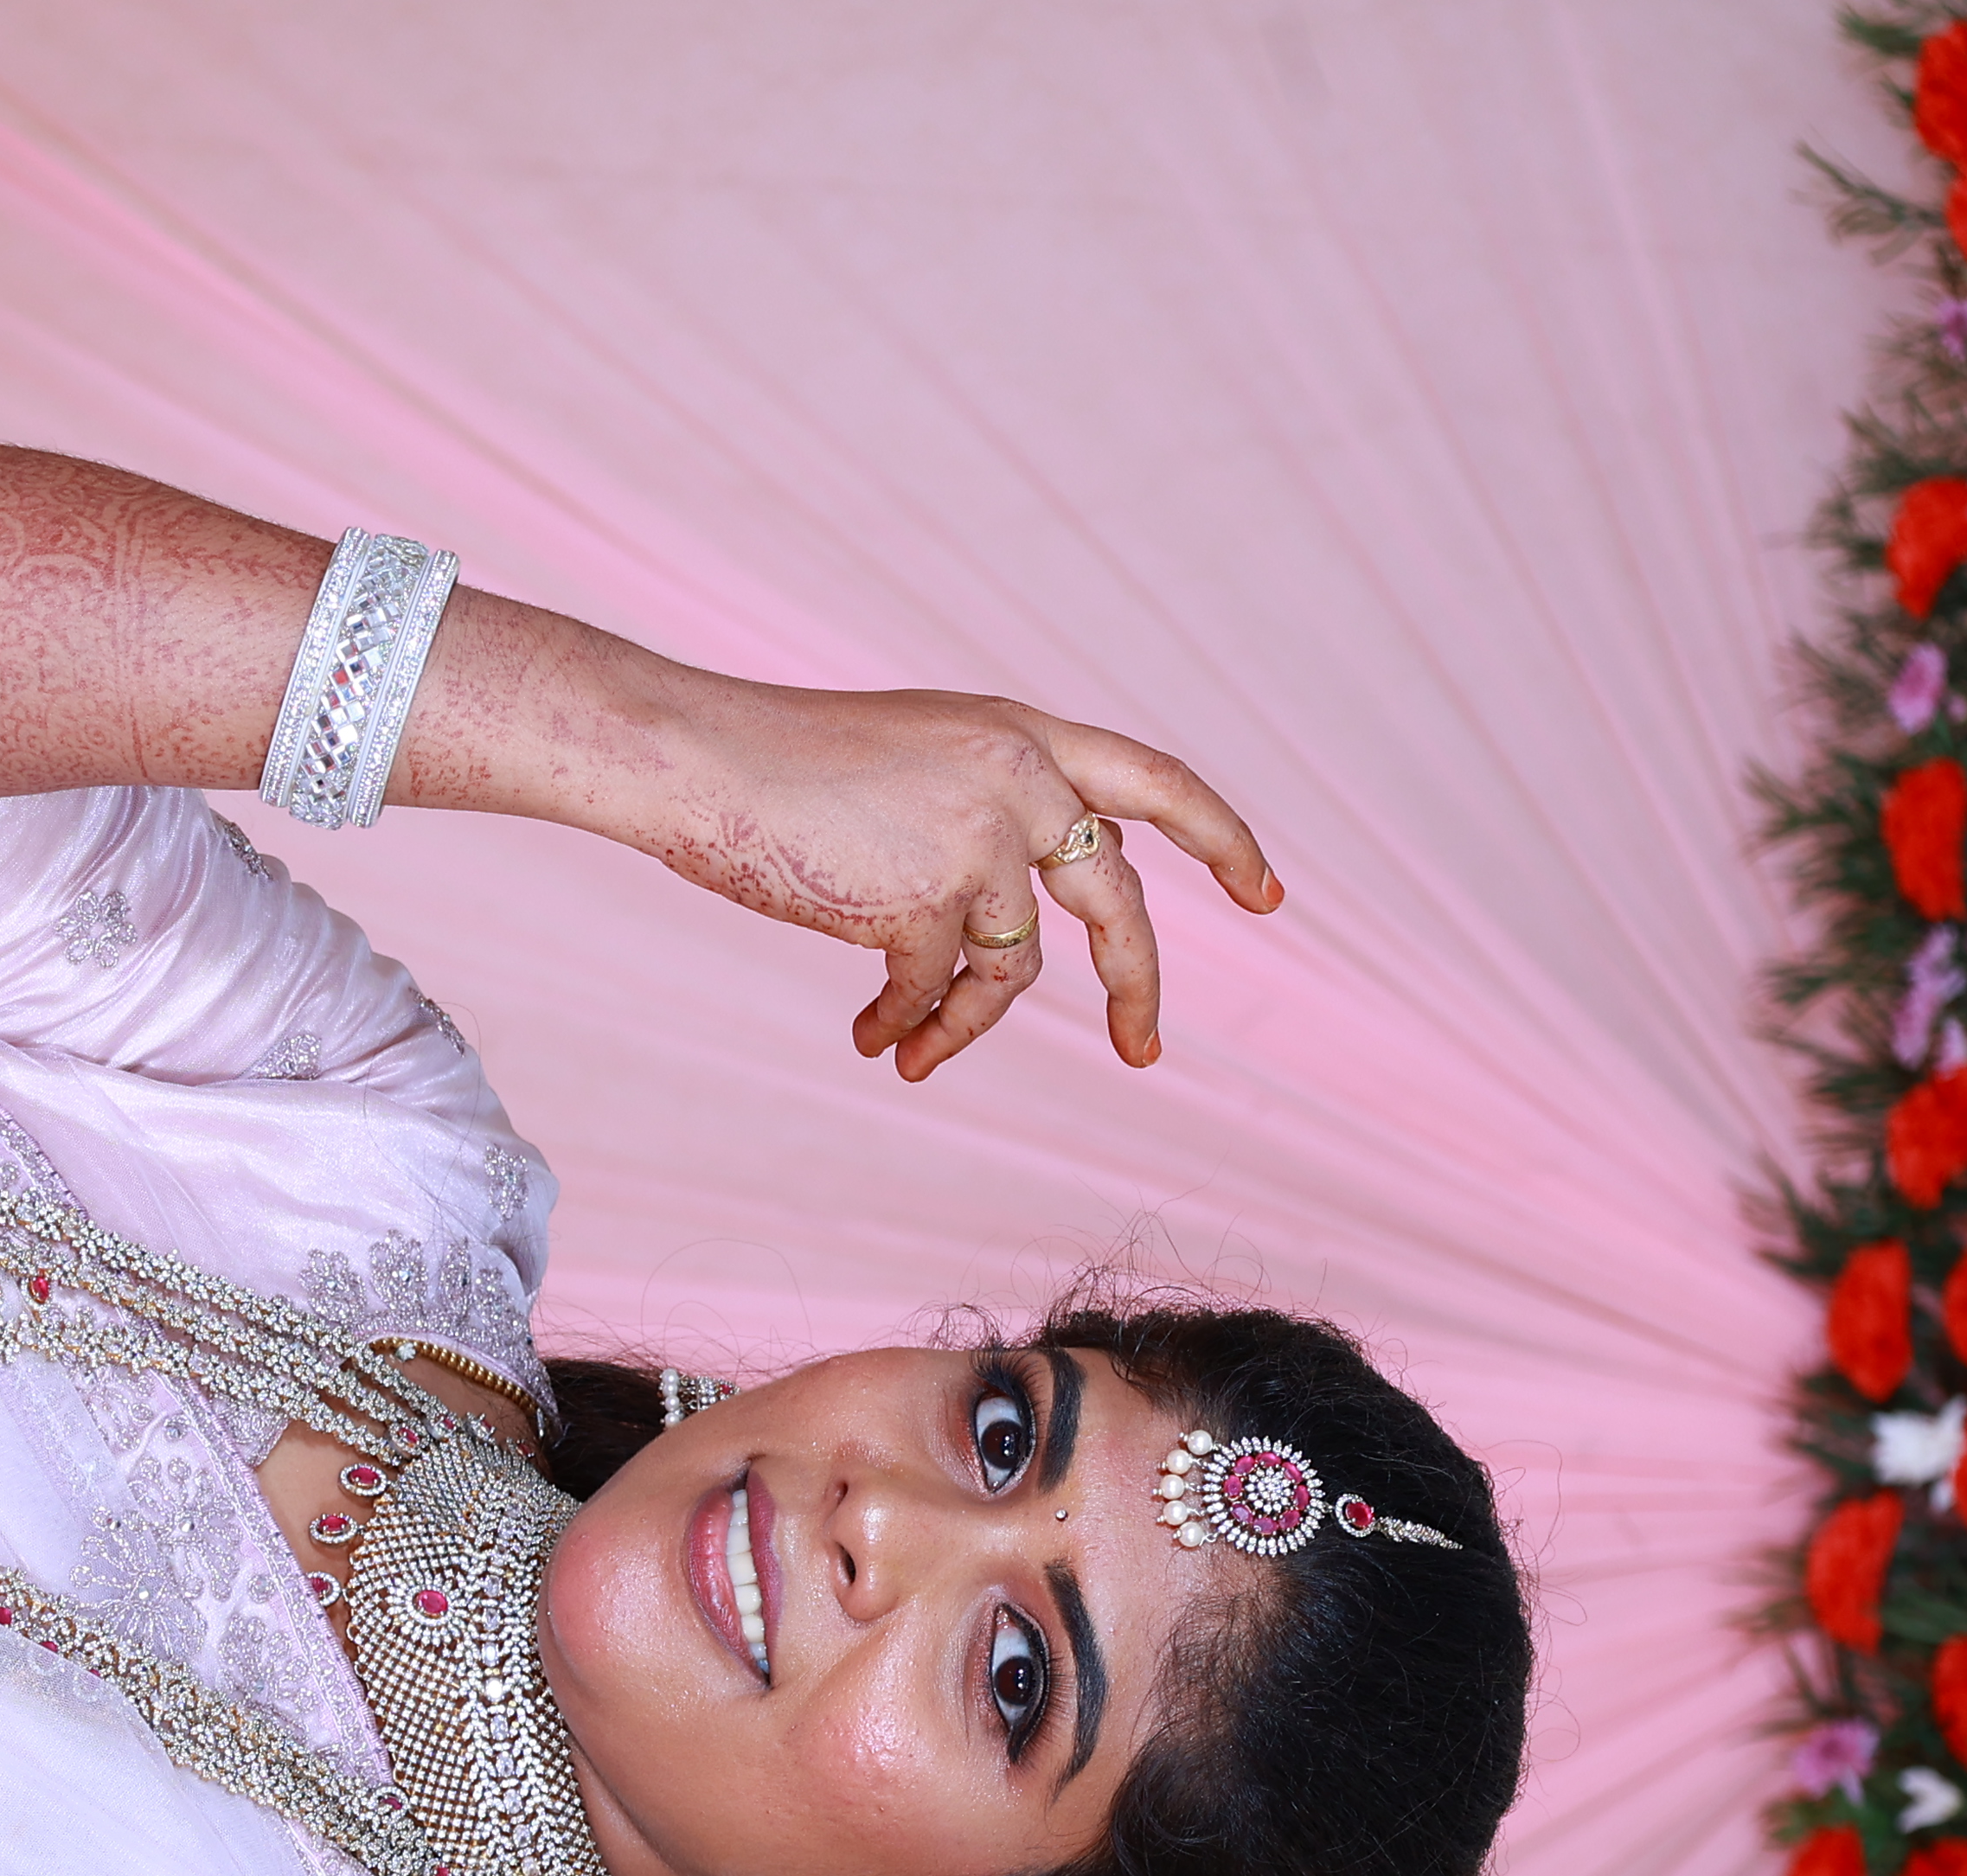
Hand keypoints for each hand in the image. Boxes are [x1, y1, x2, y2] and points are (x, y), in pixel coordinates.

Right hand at [643, 681, 1283, 1083]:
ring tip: (914, 1054)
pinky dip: (908, 1025)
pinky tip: (873, 1039)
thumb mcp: (914, 759)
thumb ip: (984, 807)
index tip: (1266, 895)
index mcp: (1020, 731)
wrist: (700, 759)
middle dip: (1136, 983)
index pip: (1155, 779)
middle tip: (1145, 1049)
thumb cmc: (780, 763)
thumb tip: (1010, 922)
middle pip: (1116, 899)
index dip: (1221, 837)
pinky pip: (936, 990)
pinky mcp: (924, 899)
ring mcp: (977, 839)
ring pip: (1013, 968)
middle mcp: (1019, 778)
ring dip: (964, 1024)